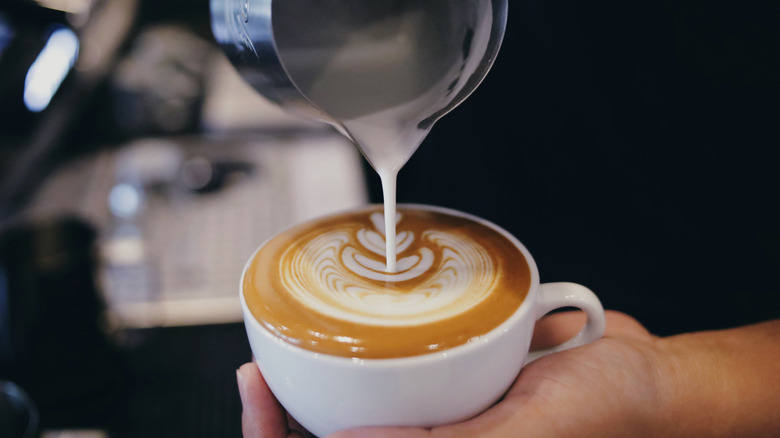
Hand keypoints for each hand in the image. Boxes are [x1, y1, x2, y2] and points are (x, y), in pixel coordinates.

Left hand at [238, 310, 660, 437]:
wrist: (645, 372)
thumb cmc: (607, 412)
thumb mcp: (527, 432)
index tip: (257, 397)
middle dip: (287, 419)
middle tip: (257, 374)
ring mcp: (438, 424)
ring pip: (357, 413)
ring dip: (317, 385)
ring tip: (283, 353)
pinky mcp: (450, 390)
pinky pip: (392, 380)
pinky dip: (363, 359)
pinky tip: (343, 335)